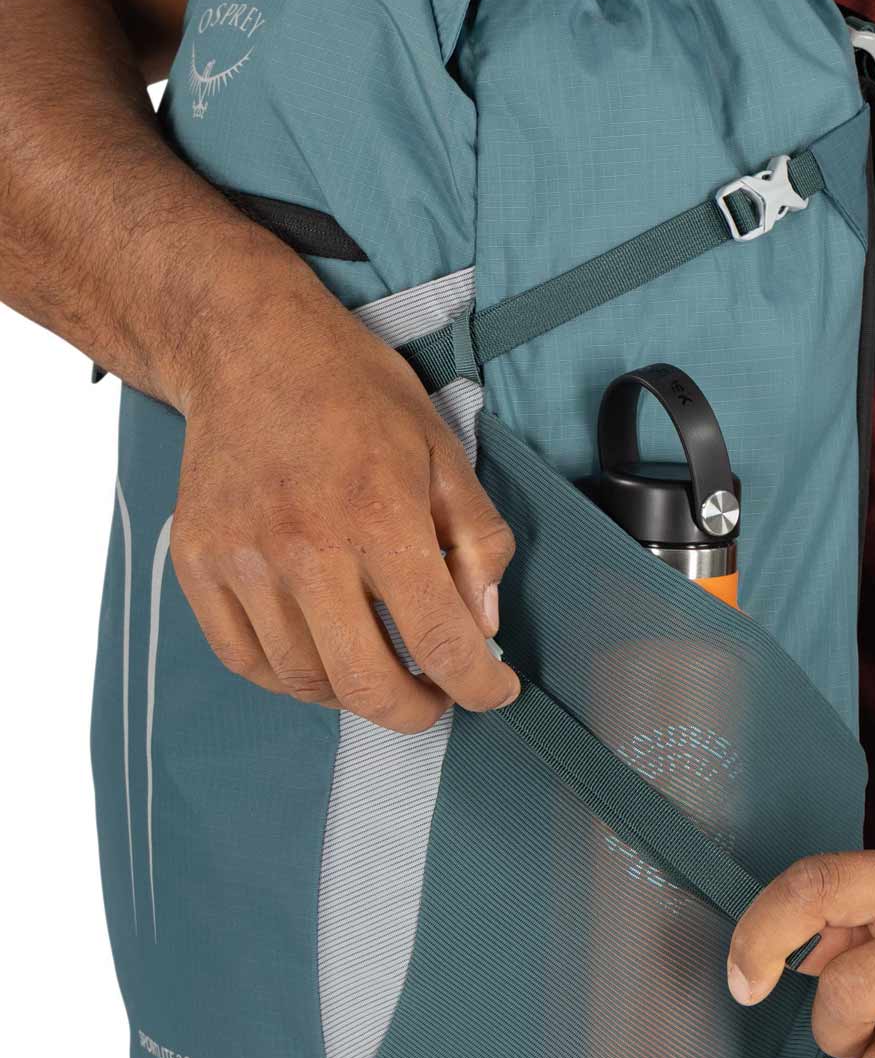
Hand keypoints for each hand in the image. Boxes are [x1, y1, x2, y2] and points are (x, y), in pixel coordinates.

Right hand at [170, 288, 520, 732]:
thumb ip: (476, 541)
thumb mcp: (444, 451)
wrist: (248, 347)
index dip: (479, 685)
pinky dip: (290, 677)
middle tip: (437, 698)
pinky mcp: (197, 564)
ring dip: (353, 692)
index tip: (495, 690)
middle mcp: (304, 547)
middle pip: (366, 683)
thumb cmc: (355, 392)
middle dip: (416, 711)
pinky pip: (245, 658)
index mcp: (378, 515)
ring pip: (303, 680)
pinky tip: (322, 655)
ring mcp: (241, 560)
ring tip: (380, 667)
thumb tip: (483, 624)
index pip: (440, 640)